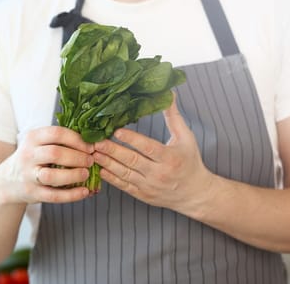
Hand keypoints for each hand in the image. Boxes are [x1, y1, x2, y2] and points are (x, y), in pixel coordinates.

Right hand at [1, 126, 93, 203]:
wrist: (7, 181)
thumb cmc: (32, 158)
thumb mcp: (38, 143)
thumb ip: (58, 140)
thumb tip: (90, 140)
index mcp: (32, 138)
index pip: (57, 133)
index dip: (77, 139)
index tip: (90, 146)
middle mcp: (28, 155)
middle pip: (55, 153)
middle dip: (77, 157)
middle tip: (90, 160)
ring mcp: (29, 175)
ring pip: (52, 176)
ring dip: (73, 175)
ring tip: (86, 174)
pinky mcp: (32, 193)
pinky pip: (54, 196)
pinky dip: (72, 195)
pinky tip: (84, 192)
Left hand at [92, 97, 214, 213]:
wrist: (195, 194)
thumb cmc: (190, 162)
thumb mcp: (186, 138)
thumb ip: (174, 117)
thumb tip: (169, 94)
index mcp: (170, 158)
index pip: (148, 147)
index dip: (132, 139)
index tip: (117, 131)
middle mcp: (159, 173)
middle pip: (132, 161)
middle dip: (113, 151)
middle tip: (97, 142)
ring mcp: (149, 186)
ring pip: (125, 174)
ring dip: (107, 163)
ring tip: (94, 153)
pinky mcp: (143, 195)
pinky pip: (124, 186)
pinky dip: (111, 178)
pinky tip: (100, 169)